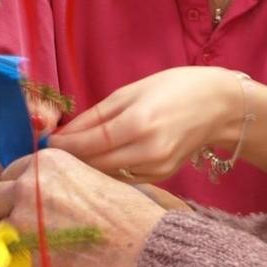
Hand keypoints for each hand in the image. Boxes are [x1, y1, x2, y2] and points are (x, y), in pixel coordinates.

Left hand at [0, 149, 164, 266]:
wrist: (139, 245)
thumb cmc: (126, 211)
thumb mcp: (90, 178)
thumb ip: (57, 182)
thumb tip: (30, 195)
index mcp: (46, 162)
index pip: (12, 172)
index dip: (19, 188)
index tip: (29, 201)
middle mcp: (27, 186)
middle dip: (4, 210)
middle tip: (25, 223)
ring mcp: (20, 221)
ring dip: (7, 234)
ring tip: (34, 243)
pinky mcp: (22, 253)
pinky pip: (3, 256)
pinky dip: (14, 258)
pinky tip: (38, 259)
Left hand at [49, 67, 240, 181]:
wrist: (221, 106)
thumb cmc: (177, 88)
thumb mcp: (132, 91)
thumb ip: (96, 115)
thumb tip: (63, 134)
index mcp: (139, 124)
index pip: (89, 144)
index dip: (63, 146)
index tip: (45, 143)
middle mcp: (148, 151)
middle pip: (94, 164)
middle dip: (71, 159)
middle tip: (54, 151)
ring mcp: (157, 168)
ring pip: (107, 175)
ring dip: (88, 166)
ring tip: (76, 154)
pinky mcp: (162, 177)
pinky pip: (124, 177)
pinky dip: (109, 170)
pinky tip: (104, 159)